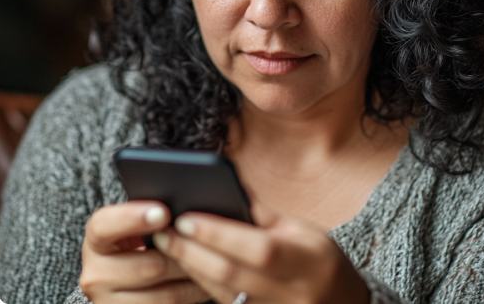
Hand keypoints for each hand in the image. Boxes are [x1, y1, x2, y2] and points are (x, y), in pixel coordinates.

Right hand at [80, 201, 208, 302]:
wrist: (127, 274)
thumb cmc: (141, 237)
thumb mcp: (138, 221)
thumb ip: (153, 213)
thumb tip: (184, 205)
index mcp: (97, 238)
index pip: (105, 225)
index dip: (134, 218)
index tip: (164, 212)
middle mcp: (95, 273)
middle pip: (148, 265)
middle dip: (182, 253)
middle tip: (205, 239)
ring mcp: (109, 301)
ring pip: (164, 294)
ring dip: (194, 277)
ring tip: (215, 261)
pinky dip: (191, 294)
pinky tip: (206, 282)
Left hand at [153, 202, 369, 303]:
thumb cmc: (321, 260)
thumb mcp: (302, 229)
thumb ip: (263, 214)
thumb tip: (228, 189)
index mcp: (306, 262)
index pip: (256, 248)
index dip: (218, 234)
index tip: (186, 217)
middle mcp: (290, 294)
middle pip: (230, 275)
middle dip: (190, 252)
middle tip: (162, 232)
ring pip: (221, 293)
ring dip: (189, 268)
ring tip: (166, 245)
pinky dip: (202, 283)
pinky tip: (186, 265)